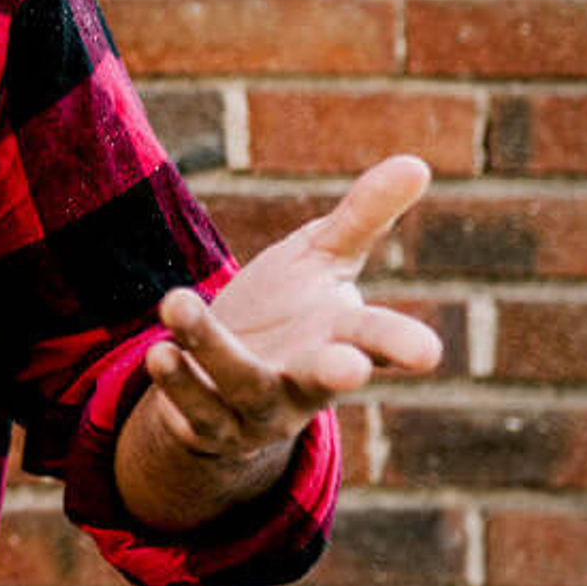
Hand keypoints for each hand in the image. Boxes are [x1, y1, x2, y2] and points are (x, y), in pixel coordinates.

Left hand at [143, 154, 443, 465]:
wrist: (228, 379)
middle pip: (325, 380)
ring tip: (175, 300)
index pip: (377, 340)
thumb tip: (417, 162)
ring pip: (242, 384)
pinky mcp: (211, 423)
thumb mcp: (323, 258)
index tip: (429, 352)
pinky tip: (157, 353)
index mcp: (343, 338)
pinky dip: (178, 385)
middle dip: (337, 374)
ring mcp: (260, 408)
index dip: (402, 345)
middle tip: (351, 371)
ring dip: (211, 347)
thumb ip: (363, 216)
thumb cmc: (292, 309)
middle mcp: (307, 381)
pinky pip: (194, 411)